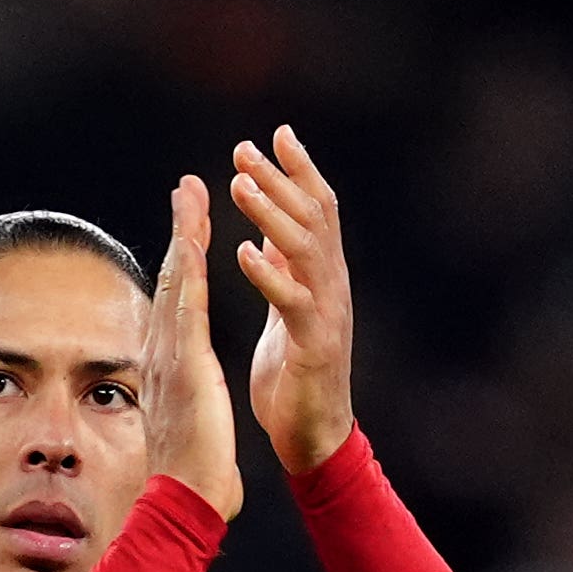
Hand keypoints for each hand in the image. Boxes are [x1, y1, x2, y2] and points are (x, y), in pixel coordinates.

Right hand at [141, 171, 244, 524]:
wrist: (185, 503)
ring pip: (177, 284)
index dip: (185, 259)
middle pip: (173, 280)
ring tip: (190, 194)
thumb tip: (191, 411)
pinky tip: (195, 242)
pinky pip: (188, 311)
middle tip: (187, 188)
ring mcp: (171, 359)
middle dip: (181, 230)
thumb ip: (192, 406)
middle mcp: (164, 354)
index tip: (193, 226)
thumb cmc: (194, 476)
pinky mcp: (187, 368)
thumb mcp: (192, 425)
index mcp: (171, 366)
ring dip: (184, 236)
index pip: (179, 301)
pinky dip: (191, 273)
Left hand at [228, 126, 356, 474]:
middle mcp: (332, 287)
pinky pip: (292, 302)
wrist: (314, 437)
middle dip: (280, 179)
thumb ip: (286, 268)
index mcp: (323, 277)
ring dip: (271, 214)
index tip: (278, 134)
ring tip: (240, 185)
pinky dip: (268, 274)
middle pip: (312, 218)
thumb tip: (271, 229)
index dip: (300, 171)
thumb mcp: (289, 310)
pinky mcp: (314, 346)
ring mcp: (327, 314)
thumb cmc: (297, 377)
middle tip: (245, 149)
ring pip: (304, 250)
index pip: (316, 210)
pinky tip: (243, 252)